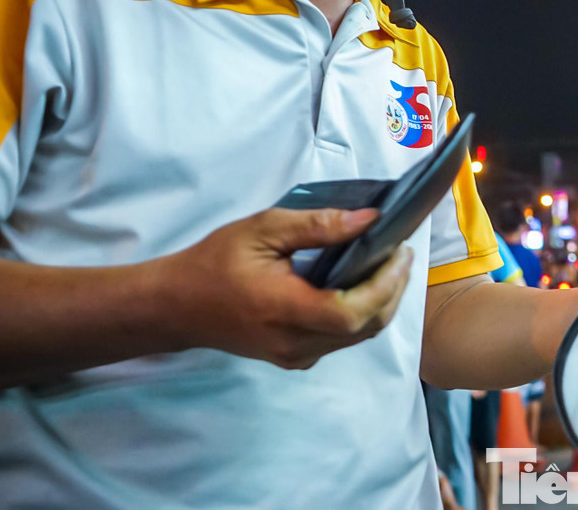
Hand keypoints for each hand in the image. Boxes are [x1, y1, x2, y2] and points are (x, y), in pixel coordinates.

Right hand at [158, 207, 412, 368]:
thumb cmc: (215, 262)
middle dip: (392, 291)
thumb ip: (318, 226)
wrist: (176, 306)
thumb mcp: (263, 230)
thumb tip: (369, 219)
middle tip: (401, 254)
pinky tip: (363, 284)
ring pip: (358, 337)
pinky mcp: (294, 358)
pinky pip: (341, 340)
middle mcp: (294, 343)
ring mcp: (294, 356)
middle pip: (365, 327)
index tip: (399, 251)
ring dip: (382, 302)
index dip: (385, 285)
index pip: (352, 312)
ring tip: (389, 265)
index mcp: (284, 310)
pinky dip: (362, 314)